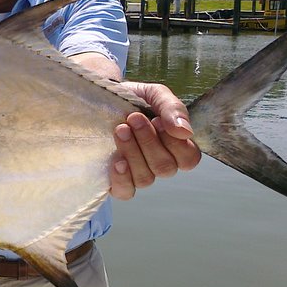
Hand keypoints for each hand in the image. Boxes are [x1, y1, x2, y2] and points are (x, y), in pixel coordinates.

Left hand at [110, 81, 200, 198]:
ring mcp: (137, 174)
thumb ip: (173, 108)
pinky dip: (122, 178)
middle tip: (133, 118)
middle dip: (148, 141)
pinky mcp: (116, 181)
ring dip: (133, 152)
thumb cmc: (131, 99)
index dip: (175, 144)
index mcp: (173, 145)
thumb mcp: (154, 94)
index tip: (157, 120)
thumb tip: (185, 131)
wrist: (97, 99)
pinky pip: (125, 192)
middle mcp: (158, 163)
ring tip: (120, 130)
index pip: (189, 159)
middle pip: (165, 168)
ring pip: (145, 178)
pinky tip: (116, 161)